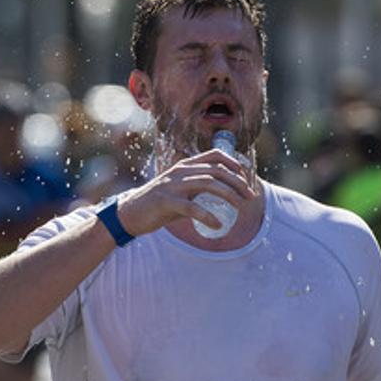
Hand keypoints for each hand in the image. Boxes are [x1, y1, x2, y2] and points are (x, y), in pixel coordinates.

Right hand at [115, 149, 257, 236]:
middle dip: (237, 182)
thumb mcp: (179, 190)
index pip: (214, 155)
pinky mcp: (166, 202)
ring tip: (241, 207)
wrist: (130, 213)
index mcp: (184, 166)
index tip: (246, 175)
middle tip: (250, 196)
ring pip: (208, 184)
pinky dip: (208, 216)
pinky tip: (218, 225)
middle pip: (216, 170)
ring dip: (228, 195)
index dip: (234, 162)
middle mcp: (180, 172)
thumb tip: (221, 194)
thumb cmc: (158, 204)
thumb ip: (196, 188)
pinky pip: (192, 208)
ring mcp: (172, 186)